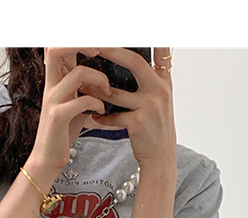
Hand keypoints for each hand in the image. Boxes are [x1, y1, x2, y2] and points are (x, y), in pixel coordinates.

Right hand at [30, 47, 112, 172]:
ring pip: (78, 73)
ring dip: (100, 80)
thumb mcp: (74, 107)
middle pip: (57, 48)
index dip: (76, 41)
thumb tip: (108, 85)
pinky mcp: (57, 117)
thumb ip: (86, 92)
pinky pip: (81, 101)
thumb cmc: (63, 132)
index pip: (58, 47)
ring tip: (107, 93)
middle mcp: (51, 86)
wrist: (48, 158)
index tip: (96, 48)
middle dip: (82, 44)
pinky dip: (97, 103)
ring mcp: (53, 100)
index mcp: (55, 81)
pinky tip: (101, 111)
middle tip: (99, 53)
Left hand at [91, 47, 176, 168]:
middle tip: (95, 45)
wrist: (161, 158)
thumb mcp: (159, 102)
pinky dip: (100, 117)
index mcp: (165, 83)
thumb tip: (131, 62)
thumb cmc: (156, 130)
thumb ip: (149, 82)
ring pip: (115, 92)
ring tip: (82, 87)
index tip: (135, 30)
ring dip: (95, 90)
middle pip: (134, 62)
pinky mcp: (138, 122)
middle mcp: (160, 91)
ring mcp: (150, 106)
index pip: (161, 53)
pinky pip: (113, 116)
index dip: (153, 39)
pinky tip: (92, 117)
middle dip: (112, 51)